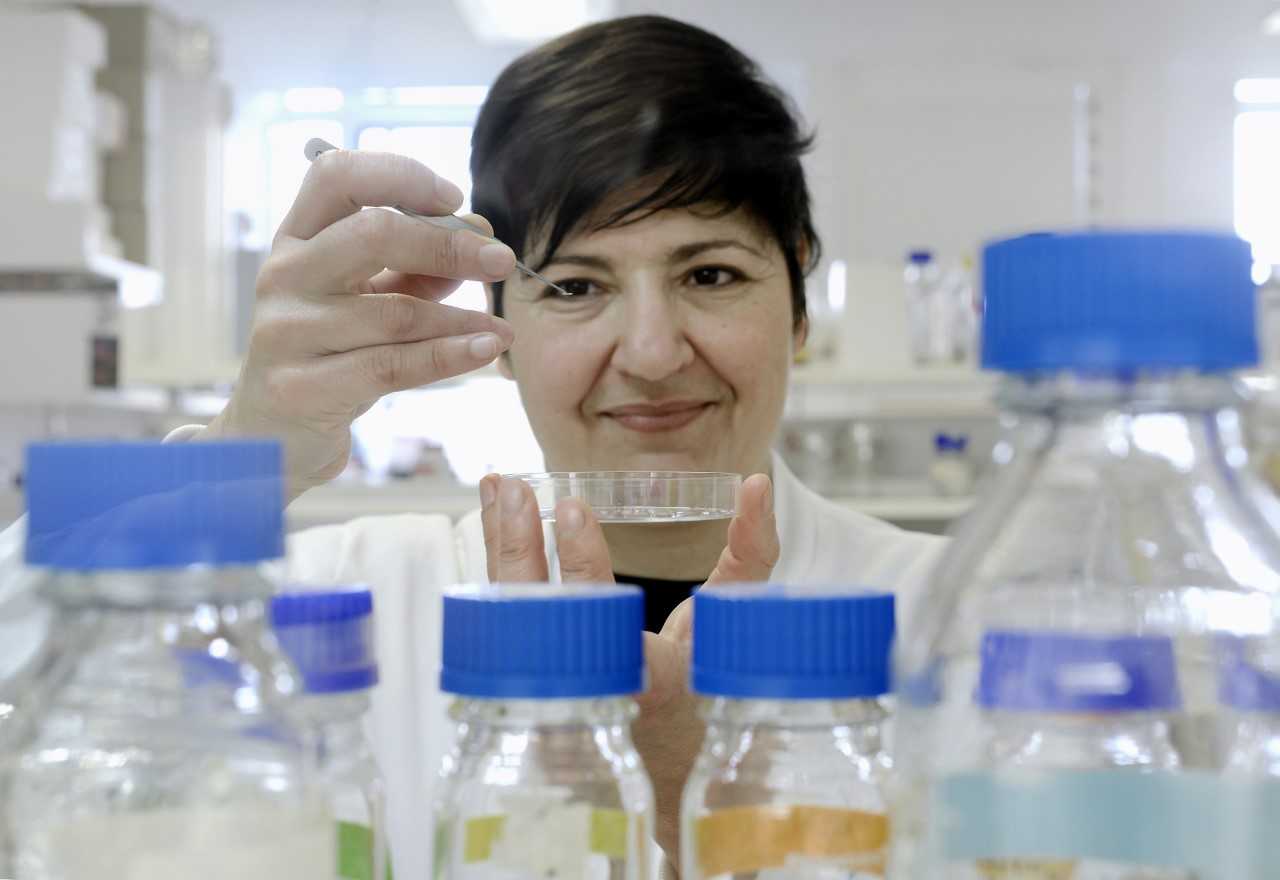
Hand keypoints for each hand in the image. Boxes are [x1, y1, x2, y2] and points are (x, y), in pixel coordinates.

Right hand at [202, 149, 516, 499]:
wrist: (271, 438)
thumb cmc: (328, 356)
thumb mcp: (366, 302)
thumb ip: (415, 270)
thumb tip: (481, 239)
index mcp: (295, 239)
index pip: (336, 174)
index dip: (400, 176)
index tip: (455, 199)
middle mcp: (283, 275)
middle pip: (373, 232)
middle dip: (449, 244)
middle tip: (501, 261)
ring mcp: (286, 331)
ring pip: (395, 312)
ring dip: (463, 318)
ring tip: (503, 329)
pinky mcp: (302, 387)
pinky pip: (392, 365)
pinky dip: (449, 355)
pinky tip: (485, 350)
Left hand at [479, 473, 779, 867]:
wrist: (674, 768)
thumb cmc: (708, 690)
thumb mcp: (732, 625)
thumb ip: (750, 556)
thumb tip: (756, 484)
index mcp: (646, 682)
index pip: (602, 620)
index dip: (584, 564)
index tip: (575, 508)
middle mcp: (589, 692)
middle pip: (535, 615)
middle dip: (518, 546)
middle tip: (513, 489)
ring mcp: (550, 693)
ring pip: (506, 617)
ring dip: (497, 545)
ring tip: (495, 486)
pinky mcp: (529, 685)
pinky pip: (501, 622)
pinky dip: (494, 568)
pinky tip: (491, 522)